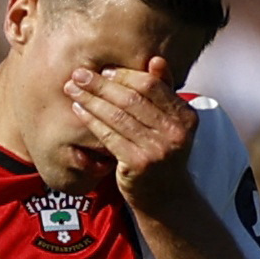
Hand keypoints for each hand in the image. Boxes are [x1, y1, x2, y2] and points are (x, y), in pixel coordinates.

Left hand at [64, 58, 197, 210]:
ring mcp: (157, 149)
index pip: (151, 86)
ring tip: (72, 89)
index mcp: (186, 116)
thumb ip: (164, 93)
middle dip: (101, 84)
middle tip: (79, 74)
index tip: (104, 71)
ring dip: (91, 99)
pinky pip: (109, 135)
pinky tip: (79, 110)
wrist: (166, 197)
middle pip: (131, 98)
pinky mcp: (138, 164)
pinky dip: (91, 120)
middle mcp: (175, 133)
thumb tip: (156, 61)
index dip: (124, 75)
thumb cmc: (164, 154)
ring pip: (117, 116)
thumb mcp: (171, 124)